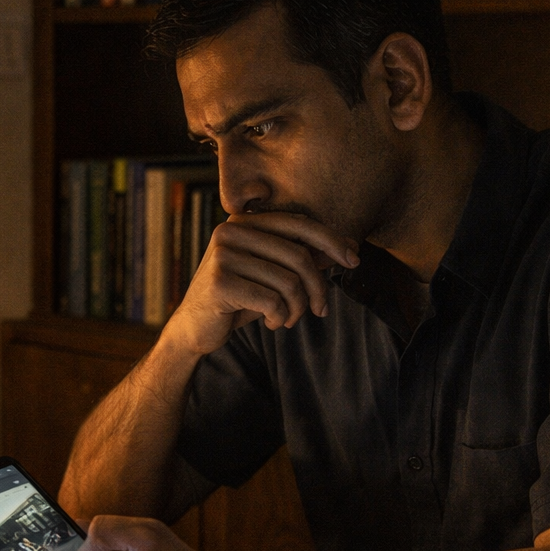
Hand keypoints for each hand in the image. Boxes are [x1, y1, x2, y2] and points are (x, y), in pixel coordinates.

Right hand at [162, 212, 358, 356]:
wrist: (195, 328)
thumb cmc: (239, 299)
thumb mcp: (274, 276)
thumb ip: (305, 258)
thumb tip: (350, 245)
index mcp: (244, 222)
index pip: (299, 224)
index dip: (331, 241)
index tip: (354, 261)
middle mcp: (230, 231)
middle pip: (298, 256)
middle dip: (317, 288)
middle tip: (320, 309)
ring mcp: (222, 255)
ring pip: (288, 282)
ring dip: (297, 308)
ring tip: (290, 319)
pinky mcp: (219, 282)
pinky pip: (272, 301)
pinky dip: (281, 318)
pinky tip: (271, 323)